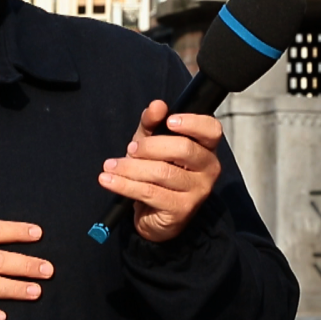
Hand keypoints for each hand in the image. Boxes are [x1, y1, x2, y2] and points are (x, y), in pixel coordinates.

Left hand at [98, 99, 222, 242]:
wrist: (152, 213)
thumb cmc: (156, 171)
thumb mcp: (151, 143)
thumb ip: (152, 123)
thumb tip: (157, 106)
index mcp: (206, 148)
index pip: (211, 130)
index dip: (193, 123)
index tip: (169, 121)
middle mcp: (209, 168)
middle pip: (184, 149)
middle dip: (151, 146)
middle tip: (131, 148)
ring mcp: (198, 191)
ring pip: (163, 172)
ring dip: (131, 167)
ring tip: (110, 166)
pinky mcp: (182, 210)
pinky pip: (150, 193)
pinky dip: (125, 185)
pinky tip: (109, 180)